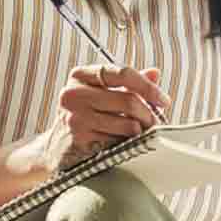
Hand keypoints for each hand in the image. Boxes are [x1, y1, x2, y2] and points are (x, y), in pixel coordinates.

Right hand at [32, 65, 170, 173]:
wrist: (56, 148)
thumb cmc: (86, 116)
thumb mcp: (103, 93)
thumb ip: (128, 83)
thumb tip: (154, 73)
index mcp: (81, 75)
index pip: (122, 73)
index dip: (148, 87)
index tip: (164, 100)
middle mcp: (74, 93)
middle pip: (129, 100)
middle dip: (149, 114)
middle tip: (155, 124)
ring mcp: (74, 118)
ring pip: (127, 124)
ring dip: (141, 132)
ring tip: (140, 134)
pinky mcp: (79, 141)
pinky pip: (118, 142)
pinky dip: (127, 144)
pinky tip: (123, 144)